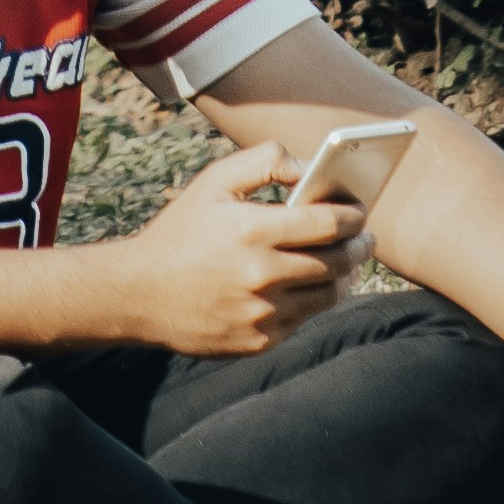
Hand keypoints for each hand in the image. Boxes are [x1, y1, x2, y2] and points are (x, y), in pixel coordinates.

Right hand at [104, 133, 362, 358]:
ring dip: (345, 277)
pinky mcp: (258, 341)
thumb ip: (264, 161)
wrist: (138, 295)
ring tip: (347, 263)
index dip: (354, 215)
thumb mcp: (213, 181)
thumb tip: (309, 167)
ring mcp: (262, 313)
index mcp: (252, 230)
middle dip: (359, 246)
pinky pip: (302, 320)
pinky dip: (311, 302)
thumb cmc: (180, 231)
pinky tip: (309, 286)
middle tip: (365, 238)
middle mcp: (261, 275)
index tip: (361, 211)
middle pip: (336, 262)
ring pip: (327, 296)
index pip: (328, 222)